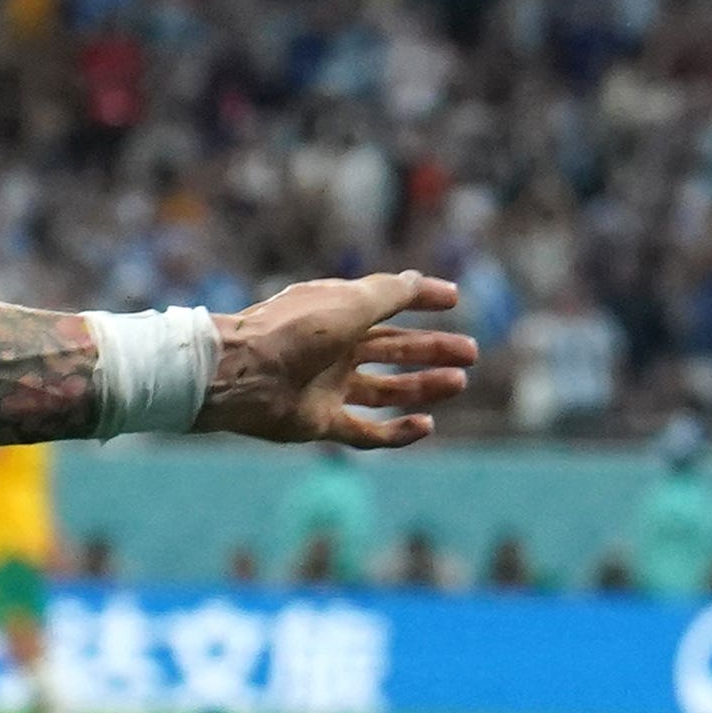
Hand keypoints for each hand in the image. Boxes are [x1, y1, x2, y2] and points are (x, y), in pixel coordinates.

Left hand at [200, 271, 479, 447]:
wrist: (240, 375)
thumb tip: (421, 280)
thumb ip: (389, 293)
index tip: (454, 299)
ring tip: (458, 381)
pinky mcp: (320, 422)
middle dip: (433, 349)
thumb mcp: (350, 302)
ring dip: (423, 386)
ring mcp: (328, 386)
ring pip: (386, 388)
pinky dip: (397, 432)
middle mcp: (335, 347)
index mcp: (338, 312)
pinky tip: (426, 426)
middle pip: (394, 348)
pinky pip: (367, 430)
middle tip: (471, 352)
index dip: (421, 298)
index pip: (387, 302)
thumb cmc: (293, 330)